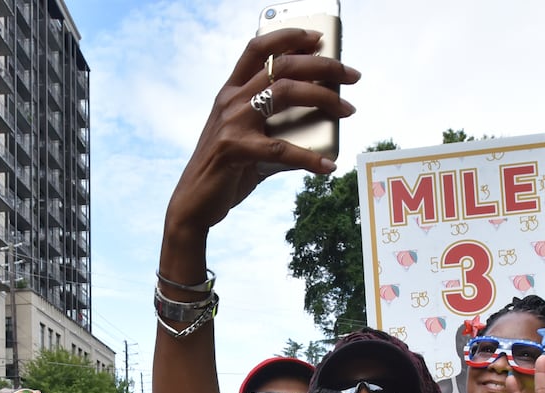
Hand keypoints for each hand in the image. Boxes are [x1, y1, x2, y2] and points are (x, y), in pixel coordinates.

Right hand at [164, 31, 357, 238]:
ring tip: (347, 110)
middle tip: (351, 75)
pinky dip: (309, 158)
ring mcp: (232, 123)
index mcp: (230, 92)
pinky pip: (282, 150)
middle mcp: (231, 101)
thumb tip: (317, 127)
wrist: (193, 202)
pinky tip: (327, 166)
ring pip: (286, 93)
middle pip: (283, 65)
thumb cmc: (224, 170)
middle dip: (323, 65)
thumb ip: (274, 127)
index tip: (318, 38)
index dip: (289, 37)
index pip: (258, 49)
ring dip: (323, 97)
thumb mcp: (246, 139)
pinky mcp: (236, 151)